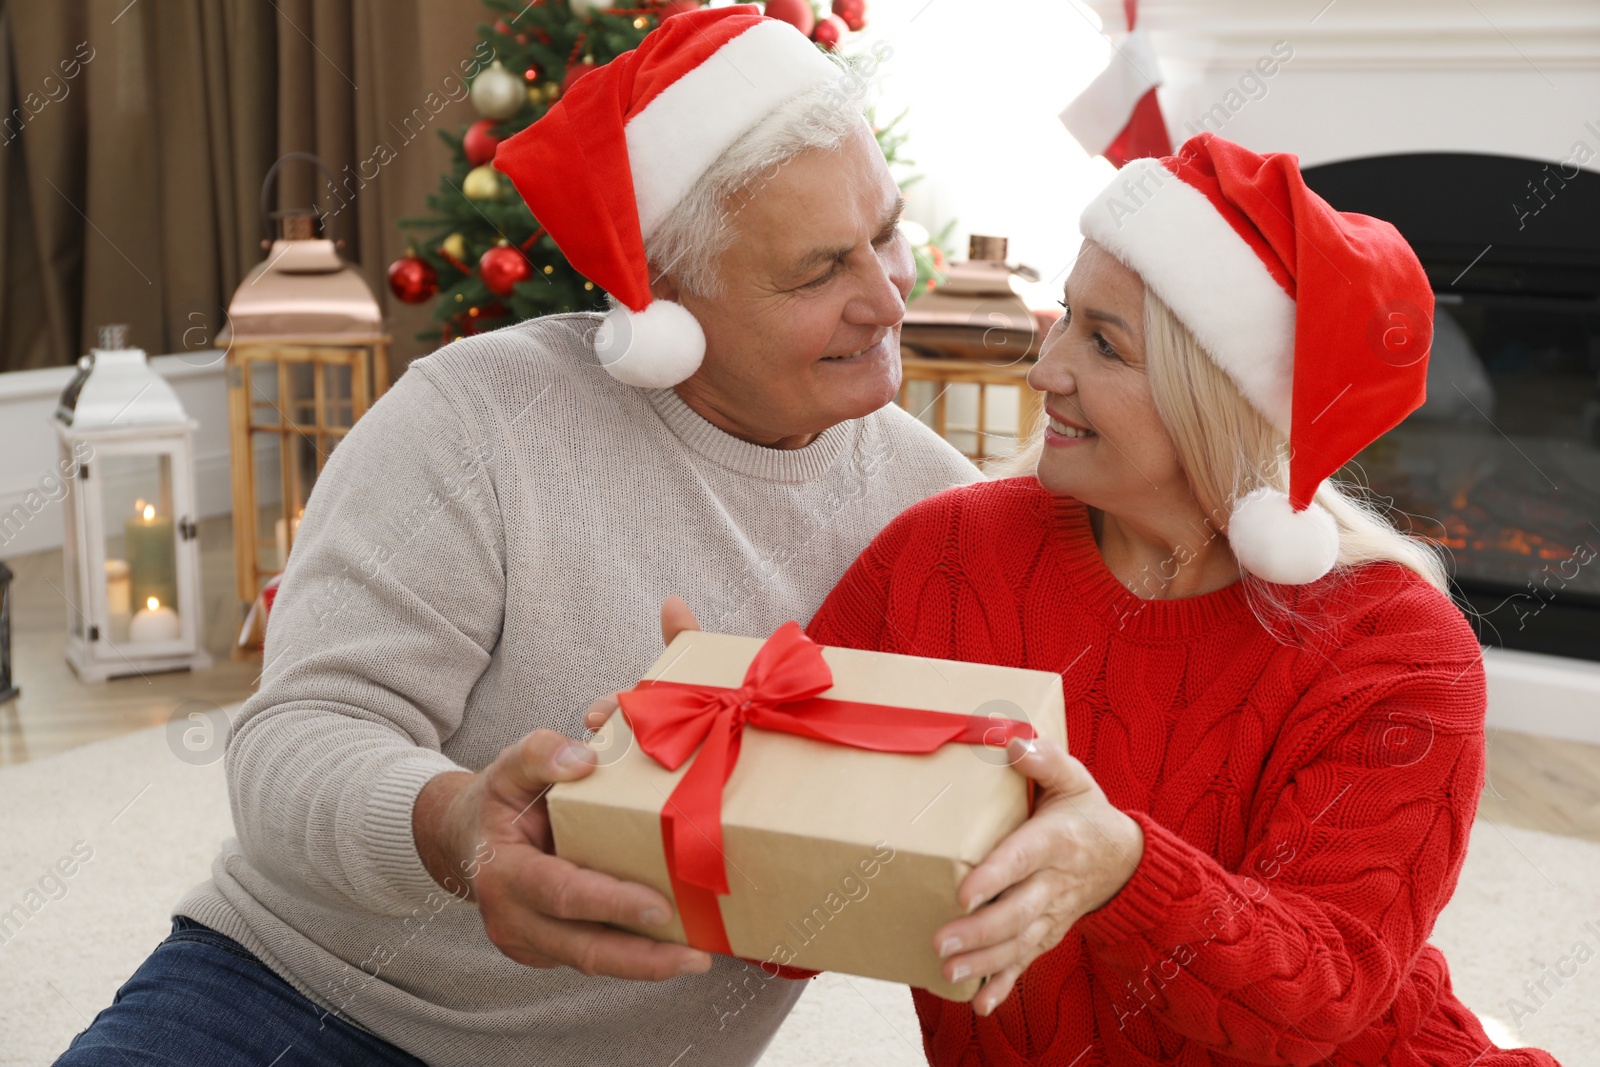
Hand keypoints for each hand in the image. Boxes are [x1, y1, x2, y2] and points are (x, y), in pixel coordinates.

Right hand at [411, 596, 707, 979]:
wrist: (465, 839)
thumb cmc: (498, 801)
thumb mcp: (510, 765)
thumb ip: (542, 754)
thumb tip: (585, 759)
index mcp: (504, 872)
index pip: (562, 893)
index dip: (611, 904)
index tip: (659, 906)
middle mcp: (512, 919)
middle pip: (583, 950)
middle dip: (642, 958)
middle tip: (696, 956)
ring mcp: (528, 942)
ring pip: (592, 961)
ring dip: (646, 964)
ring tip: (698, 958)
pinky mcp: (547, 952)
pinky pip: (593, 956)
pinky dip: (633, 955)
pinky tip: (674, 946)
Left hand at [934, 736, 1143, 1015]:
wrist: (1124, 860)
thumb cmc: (1085, 812)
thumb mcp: (1073, 779)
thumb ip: (1045, 759)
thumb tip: (1012, 740)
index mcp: (1056, 841)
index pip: (1022, 860)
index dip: (994, 877)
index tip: (962, 893)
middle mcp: (1055, 883)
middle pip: (1017, 911)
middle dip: (979, 931)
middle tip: (941, 941)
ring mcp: (1053, 913)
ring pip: (1019, 943)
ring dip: (983, 961)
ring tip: (948, 971)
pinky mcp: (1050, 933)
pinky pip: (1028, 962)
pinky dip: (1005, 984)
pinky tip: (981, 1003)